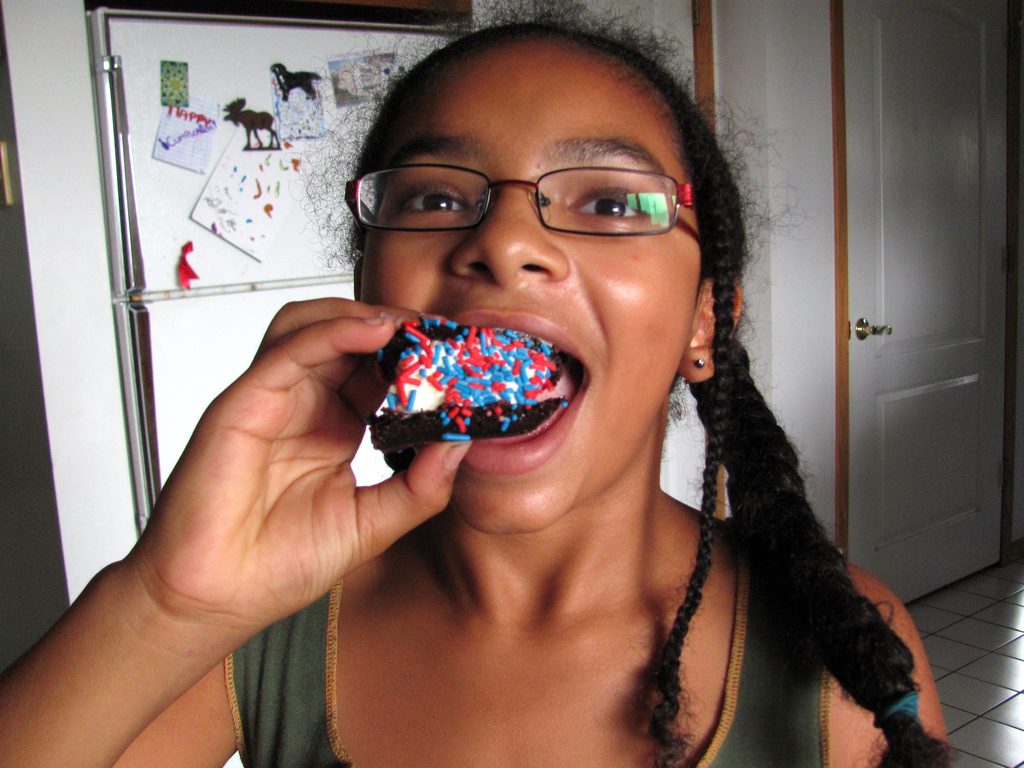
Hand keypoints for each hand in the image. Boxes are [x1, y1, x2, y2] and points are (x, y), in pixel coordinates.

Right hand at [127, 298, 468, 638]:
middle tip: (443, 334)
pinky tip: (376, 332)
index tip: (461, 358)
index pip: (378, 372)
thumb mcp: (373, 524)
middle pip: (348, 338)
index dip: (418, 360)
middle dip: (399, 329)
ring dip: (364, 317)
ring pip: (313, 326)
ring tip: (412, 328)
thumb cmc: (277, 566)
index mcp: (333, 428)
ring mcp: (273, 400)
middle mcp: (304, 406)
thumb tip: (461, 444)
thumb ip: (420, 486)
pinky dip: (335, 331)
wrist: (213, 600)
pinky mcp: (243, 403)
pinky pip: (290, 350)